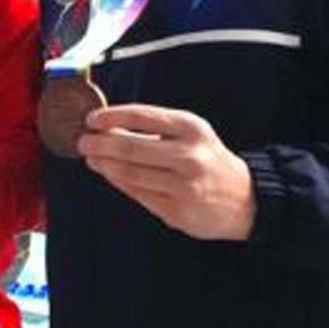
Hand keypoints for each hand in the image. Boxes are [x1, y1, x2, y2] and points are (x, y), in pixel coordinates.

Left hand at [75, 104, 255, 240]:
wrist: (245, 199)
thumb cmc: (209, 160)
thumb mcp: (192, 134)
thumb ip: (155, 128)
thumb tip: (109, 126)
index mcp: (192, 129)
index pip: (142, 116)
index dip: (111, 117)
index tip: (92, 120)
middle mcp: (188, 156)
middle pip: (130, 148)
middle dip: (99, 144)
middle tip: (84, 142)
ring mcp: (182, 186)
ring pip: (129, 174)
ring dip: (104, 165)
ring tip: (93, 159)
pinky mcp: (176, 211)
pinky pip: (137, 194)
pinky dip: (118, 182)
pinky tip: (110, 175)